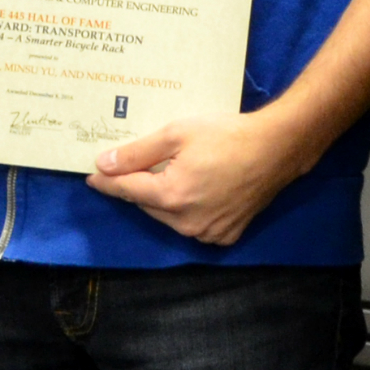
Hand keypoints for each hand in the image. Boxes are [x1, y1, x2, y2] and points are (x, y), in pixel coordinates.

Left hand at [89, 109, 311, 247]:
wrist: (277, 148)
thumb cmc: (227, 135)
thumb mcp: (177, 134)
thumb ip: (137, 152)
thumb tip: (104, 164)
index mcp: (171, 197)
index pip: (127, 190)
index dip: (107, 182)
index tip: (92, 177)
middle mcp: (187, 223)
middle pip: (148, 204)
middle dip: (140, 186)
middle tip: (139, 165)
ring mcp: (208, 234)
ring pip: (170, 217)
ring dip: (165, 199)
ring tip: (174, 174)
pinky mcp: (226, 236)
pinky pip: (195, 225)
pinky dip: (189, 210)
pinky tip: (200, 190)